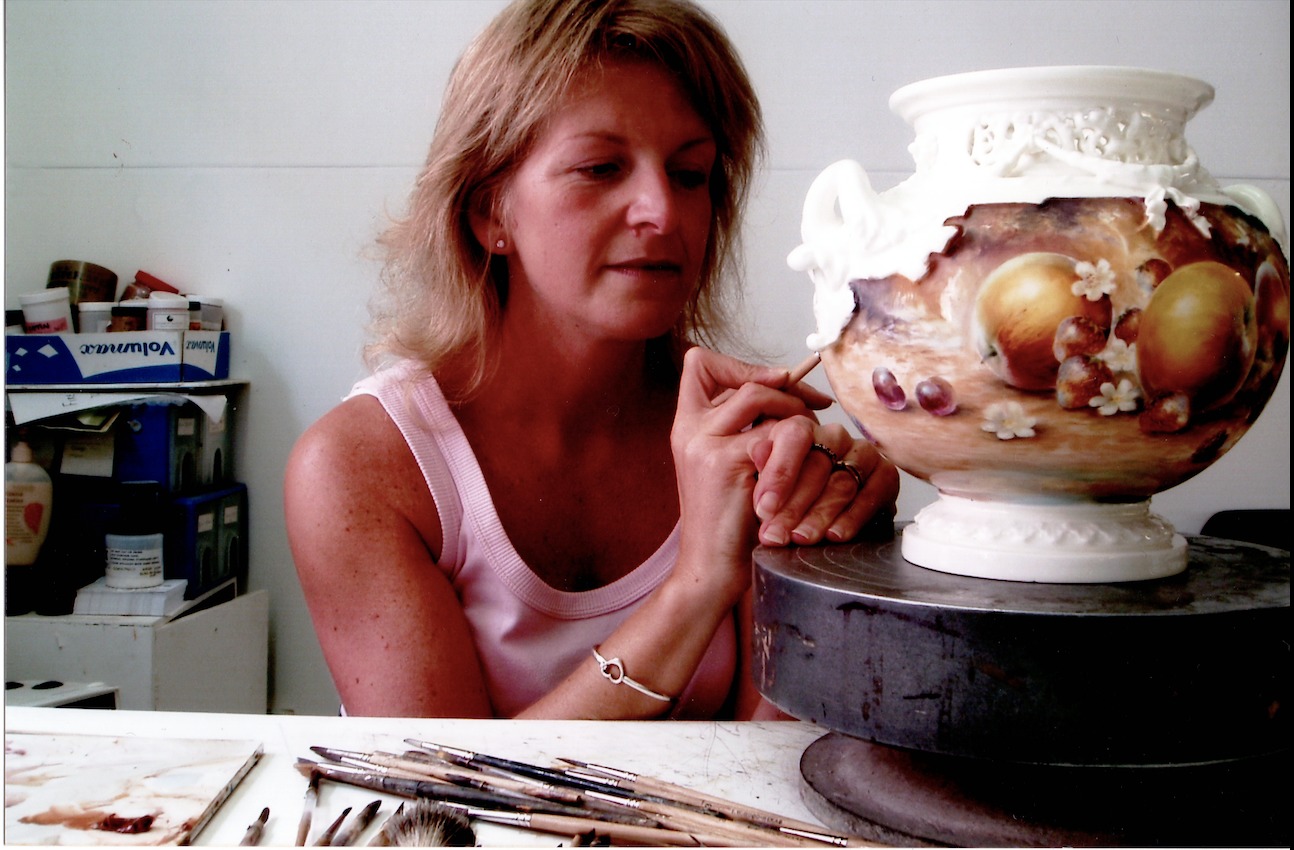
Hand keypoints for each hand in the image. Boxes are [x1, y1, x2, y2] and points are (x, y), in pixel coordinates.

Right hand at [670, 348, 827, 593]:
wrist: (711, 568)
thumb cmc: (730, 522)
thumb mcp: (732, 465)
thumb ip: (744, 429)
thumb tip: (788, 389)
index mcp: (686, 425)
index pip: (700, 363)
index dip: (742, 365)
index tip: (776, 384)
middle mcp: (688, 428)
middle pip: (740, 375)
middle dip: (788, 388)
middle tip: (817, 408)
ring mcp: (702, 442)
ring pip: (760, 395)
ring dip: (794, 411)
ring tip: (810, 440)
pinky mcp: (724, 461)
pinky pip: (776, 432)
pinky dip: (800, 447)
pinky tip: (806, 468)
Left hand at [749, 417, 897, 545]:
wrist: (817, 522)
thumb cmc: (786, 500)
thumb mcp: (763, 482)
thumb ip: (759, 465)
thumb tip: (756, 450)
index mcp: (801, 428)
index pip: (792, 437)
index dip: (778, 473)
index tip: (764, 508)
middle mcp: (834, 435)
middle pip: (816, 466)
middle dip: (793, 506)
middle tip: (776, 535)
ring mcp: (862, 454)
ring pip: (841, 484)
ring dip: (819, 516)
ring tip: (801, 538)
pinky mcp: (886, 474)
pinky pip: (870, 496)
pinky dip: (851, 519)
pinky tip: (834, 535)